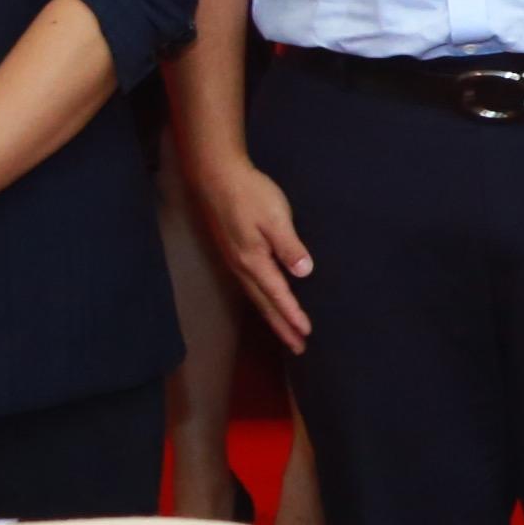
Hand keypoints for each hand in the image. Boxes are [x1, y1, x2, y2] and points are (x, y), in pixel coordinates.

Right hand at [189, 147, 317, 353]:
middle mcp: (242, 267)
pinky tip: (266, 301)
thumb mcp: (275, 218)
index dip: (292, 315)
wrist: (217, 176)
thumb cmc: (250, 194)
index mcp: (254, 261)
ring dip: (272, 316)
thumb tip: (304, 274)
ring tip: (286, 333)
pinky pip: (250, 286)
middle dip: (282, 327)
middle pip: (265, 304)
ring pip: (256, 297)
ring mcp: (235, 261)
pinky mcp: (233, 252)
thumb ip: (289, 246)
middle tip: (298, 348)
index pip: (278, 295)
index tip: (306, 334)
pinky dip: (262, 301)